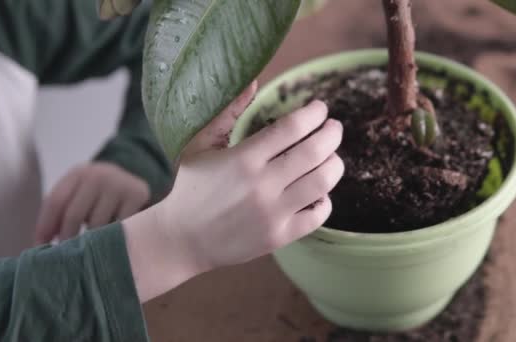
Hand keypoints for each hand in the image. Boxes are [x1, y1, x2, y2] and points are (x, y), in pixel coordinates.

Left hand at [35, 163, 149, 243]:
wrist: (133, 180)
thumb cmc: (98, 194)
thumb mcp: (79, 194)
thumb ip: (60, 213)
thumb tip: (40, 244)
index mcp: (77, 173)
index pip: (56, 201)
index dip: (45, 227)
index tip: (40, 247)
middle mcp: (98, 175)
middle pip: (74, 214)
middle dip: (66, 239)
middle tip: (65, 257)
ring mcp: (119, 184)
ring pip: (97, 224)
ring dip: (90, 242)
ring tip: (87, 254)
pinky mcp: (137, 195)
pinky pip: (120, 226)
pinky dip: (112, 239)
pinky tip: (109, 246)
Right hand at [123, 81, 344, 300]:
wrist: (181, 239)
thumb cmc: (190, 187)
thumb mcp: (199, 144)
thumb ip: (227, 112)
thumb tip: (255, 82)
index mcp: (243, 158)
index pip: (292, 127)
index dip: (313, 113)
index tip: (319, 108)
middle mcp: (261, 185)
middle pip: (315, 151)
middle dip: (332, 133)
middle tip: (333, 128)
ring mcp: (272, 213)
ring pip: (323, 182)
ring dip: (334, 164)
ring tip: (331, 157)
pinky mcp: (279, 237)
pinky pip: (318, 215)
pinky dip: (326, 200)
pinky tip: (319, 192)